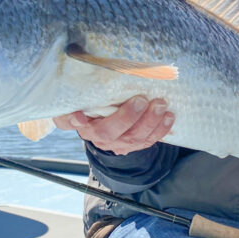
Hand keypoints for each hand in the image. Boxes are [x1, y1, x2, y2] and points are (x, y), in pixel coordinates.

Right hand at [52, 95, 173, 154]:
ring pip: (132, 138)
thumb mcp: (85, 96)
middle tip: (141, 100)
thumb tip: (78, 92)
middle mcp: (96, 135)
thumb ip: (80, 94)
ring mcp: (116, 143)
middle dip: (127, 117)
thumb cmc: (98, 103)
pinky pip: (148, 141)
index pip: (69, 122)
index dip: (73, 121)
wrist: (110, 120)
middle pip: (108, 132)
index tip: (78, 116)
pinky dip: (160, 129)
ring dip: (149, 122)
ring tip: (160, 105)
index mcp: (81, 120)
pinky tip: (169, 117)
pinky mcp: (133, 145)